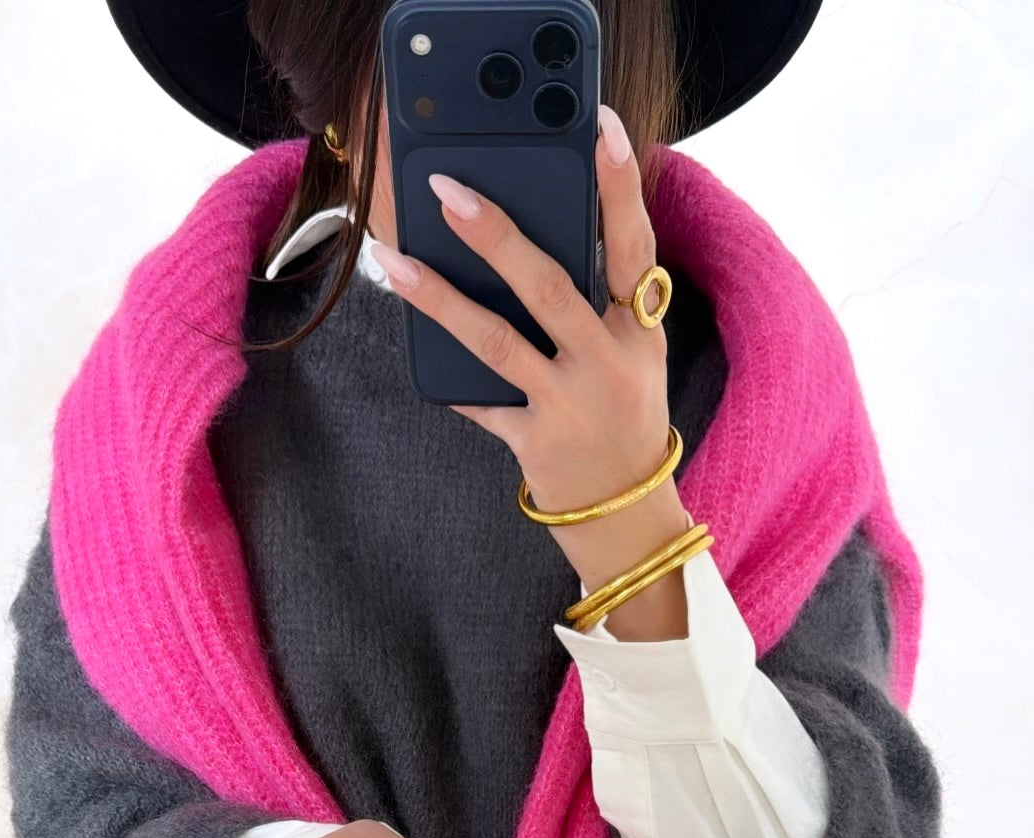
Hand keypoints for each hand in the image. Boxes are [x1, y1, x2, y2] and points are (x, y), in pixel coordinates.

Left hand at [366, 103, 672, 518]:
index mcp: (640, 329)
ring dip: (440, 298)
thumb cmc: (622, 415)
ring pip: (497, 342)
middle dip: (496, 235)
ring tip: (393, 260)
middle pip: (550, 287)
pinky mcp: (537, 443)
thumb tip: (525, 238)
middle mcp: (610, 363)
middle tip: (446, 188)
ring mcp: (572, 406)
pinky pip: (481, 400)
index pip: (635, 244)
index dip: (620, 186)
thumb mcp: (632, 354)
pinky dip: (449, 374)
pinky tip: (413, 337)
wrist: (627, 514)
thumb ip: (598, 301)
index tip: (599, 127)